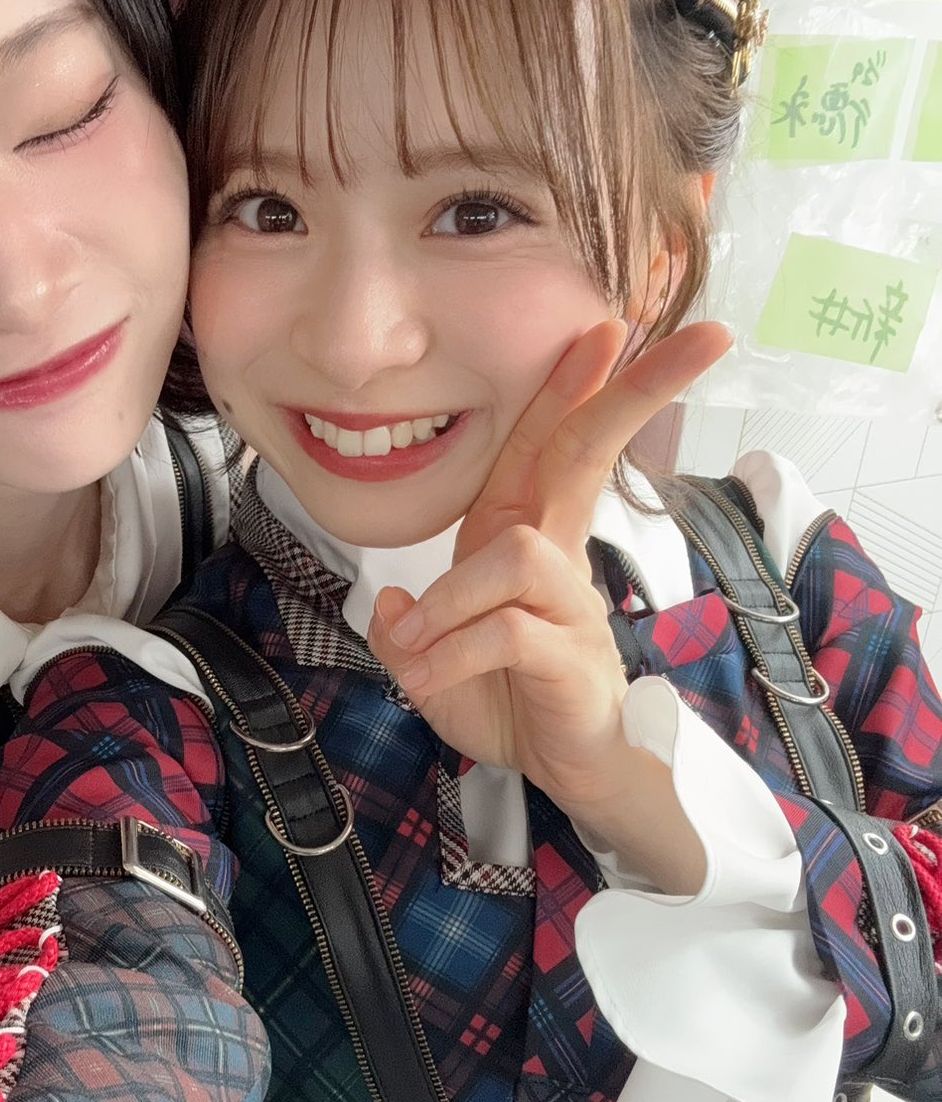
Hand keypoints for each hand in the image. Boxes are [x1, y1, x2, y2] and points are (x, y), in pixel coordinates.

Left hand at [367, 320, 729, 877]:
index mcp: (522, 539)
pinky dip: (455, 652)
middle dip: (634, 393)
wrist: (562, 774)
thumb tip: (394, 606)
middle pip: (589, 454)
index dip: (569, 387)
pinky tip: (428, 681)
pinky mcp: (573, 656)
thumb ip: (406, 630)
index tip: (605, 327)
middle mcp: (554, 559)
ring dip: (452, 601)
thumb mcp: (431, 664)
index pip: (546, 447)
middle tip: (707, 340)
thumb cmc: (509, 703)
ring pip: (513, 557)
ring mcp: (571, 605)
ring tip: (419, 653)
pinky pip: (508, 630)